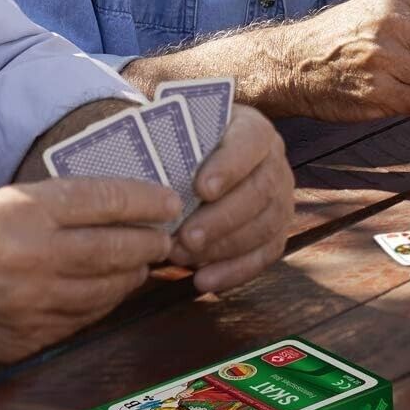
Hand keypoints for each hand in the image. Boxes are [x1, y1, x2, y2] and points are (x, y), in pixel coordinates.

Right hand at [0, 177, 178, 362]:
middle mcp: (34, 259)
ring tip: (142, 262)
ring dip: (133, 275)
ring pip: (109, 290)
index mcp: (25, 213)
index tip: (169, 201)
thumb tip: (117, 207)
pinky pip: (84, 319)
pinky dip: (103, 303)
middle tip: (166, 236)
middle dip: (151, 242)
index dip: (146, 201)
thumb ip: (56, 204)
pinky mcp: (28, 340)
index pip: (105, 201)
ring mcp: (33, 305)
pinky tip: (109, 290)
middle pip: (118, 249)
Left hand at [168, 106, 293, 292]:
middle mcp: (274, 160)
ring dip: (224, 247)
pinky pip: (265, 255)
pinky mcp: (277, 230)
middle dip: (222, 218)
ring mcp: (280, 197)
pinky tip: (203, 281)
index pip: (250, 141)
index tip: (201, 189)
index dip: (230, 166)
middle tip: (184, 238)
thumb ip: (162, 139)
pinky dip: (235, 271)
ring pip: (265, 225)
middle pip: (260, 190)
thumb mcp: (173, 131)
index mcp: (251, 128)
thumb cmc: (179, 144)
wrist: (194, 162)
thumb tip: (129, 157)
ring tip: (182, 257)